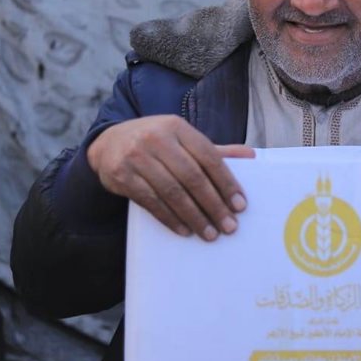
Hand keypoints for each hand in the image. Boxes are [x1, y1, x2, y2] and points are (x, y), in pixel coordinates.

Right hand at [87, 115, 253, 239]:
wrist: (109, 143)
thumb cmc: (155, 142)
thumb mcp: (182, 139)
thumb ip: (214, 150)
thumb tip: (251, 155)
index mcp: (176, 127)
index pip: (208, 156)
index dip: (226, 182)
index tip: (240, 205)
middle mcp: (156, 138)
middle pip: (192, 176)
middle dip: (213, 204)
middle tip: (229, 225)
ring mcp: (136, 156)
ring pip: (172, 191)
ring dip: (194, 216)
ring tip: (210, 233)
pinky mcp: (122, 175)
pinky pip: (151, 202)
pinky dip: (169, 218)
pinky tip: (184, 230)